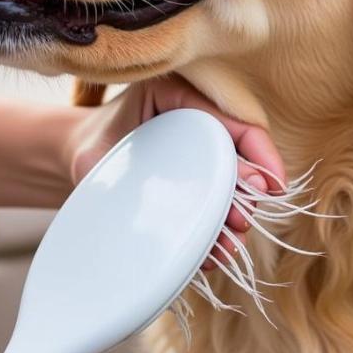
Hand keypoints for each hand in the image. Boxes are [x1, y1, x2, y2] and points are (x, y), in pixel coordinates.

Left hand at [67, 76, 285, 267]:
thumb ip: (147, 161)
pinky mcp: (193, 187)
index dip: (263, 154)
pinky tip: (212, 253)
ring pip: (230, 187)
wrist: (78, 155)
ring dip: (234, 218)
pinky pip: (213, 208)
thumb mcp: (111, 147)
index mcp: (184, 99)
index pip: (238, 122)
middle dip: (249, 192)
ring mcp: (200, 157)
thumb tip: (189, 195)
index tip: (274, 186)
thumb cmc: (96, 143)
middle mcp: (200, 126)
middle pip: (240, 158)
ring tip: (229, 244)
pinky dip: (215, 233)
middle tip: (244, 218)